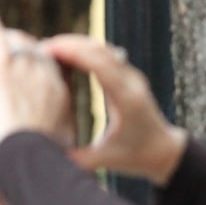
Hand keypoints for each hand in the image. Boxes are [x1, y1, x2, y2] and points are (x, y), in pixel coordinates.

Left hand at [0, 11, 75, 153]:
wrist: (31, 158)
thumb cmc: (44, 159)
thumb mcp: (63, 144)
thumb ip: (59, 132)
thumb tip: (64, 142)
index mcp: (63, 95)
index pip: (57, 68)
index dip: (44, 64)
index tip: (33, 68)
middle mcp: (49, 78)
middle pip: (40, 50)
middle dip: (26, 47)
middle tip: (9, 50)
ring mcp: (28, 72)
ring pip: (20, 42)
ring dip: (8, 39)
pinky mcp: (4, 71)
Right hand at [41, 34, 188, 184]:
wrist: (164, 151)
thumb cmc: (136, 157)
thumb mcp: (106, 160)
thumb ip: (77, 159)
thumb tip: (46, 155)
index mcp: (127, 99)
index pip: (99, 64)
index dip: (72, 52)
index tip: (46, 51)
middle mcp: (132, 82)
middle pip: (99, 49)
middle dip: (69, 44)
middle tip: (41, 48)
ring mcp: (132, 77)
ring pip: (103, 48)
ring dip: (76, 44)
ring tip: (49, 50)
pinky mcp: (129, 76)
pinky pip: (106, 55)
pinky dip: (85, 51)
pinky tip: (66, 56)